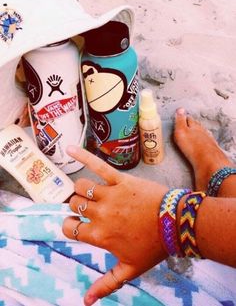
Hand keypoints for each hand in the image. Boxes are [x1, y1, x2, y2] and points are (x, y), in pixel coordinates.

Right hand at [62, 147, 167, 305]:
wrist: (176, 223)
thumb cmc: (153, 246)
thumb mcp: (129, 269)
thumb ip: (106, 284)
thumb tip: (86, 301)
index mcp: (99, 235)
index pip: (69, 227)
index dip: (71, 226)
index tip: (77, 225)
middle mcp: (99, 214)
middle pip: (73, 205)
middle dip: (77, 207)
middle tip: (89, 209)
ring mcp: (108, 195)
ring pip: (80, 187)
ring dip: (81, 190)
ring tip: (90, 193)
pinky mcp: (120, 180)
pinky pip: (97, 165)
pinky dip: (82, 156)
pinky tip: (70, 149)